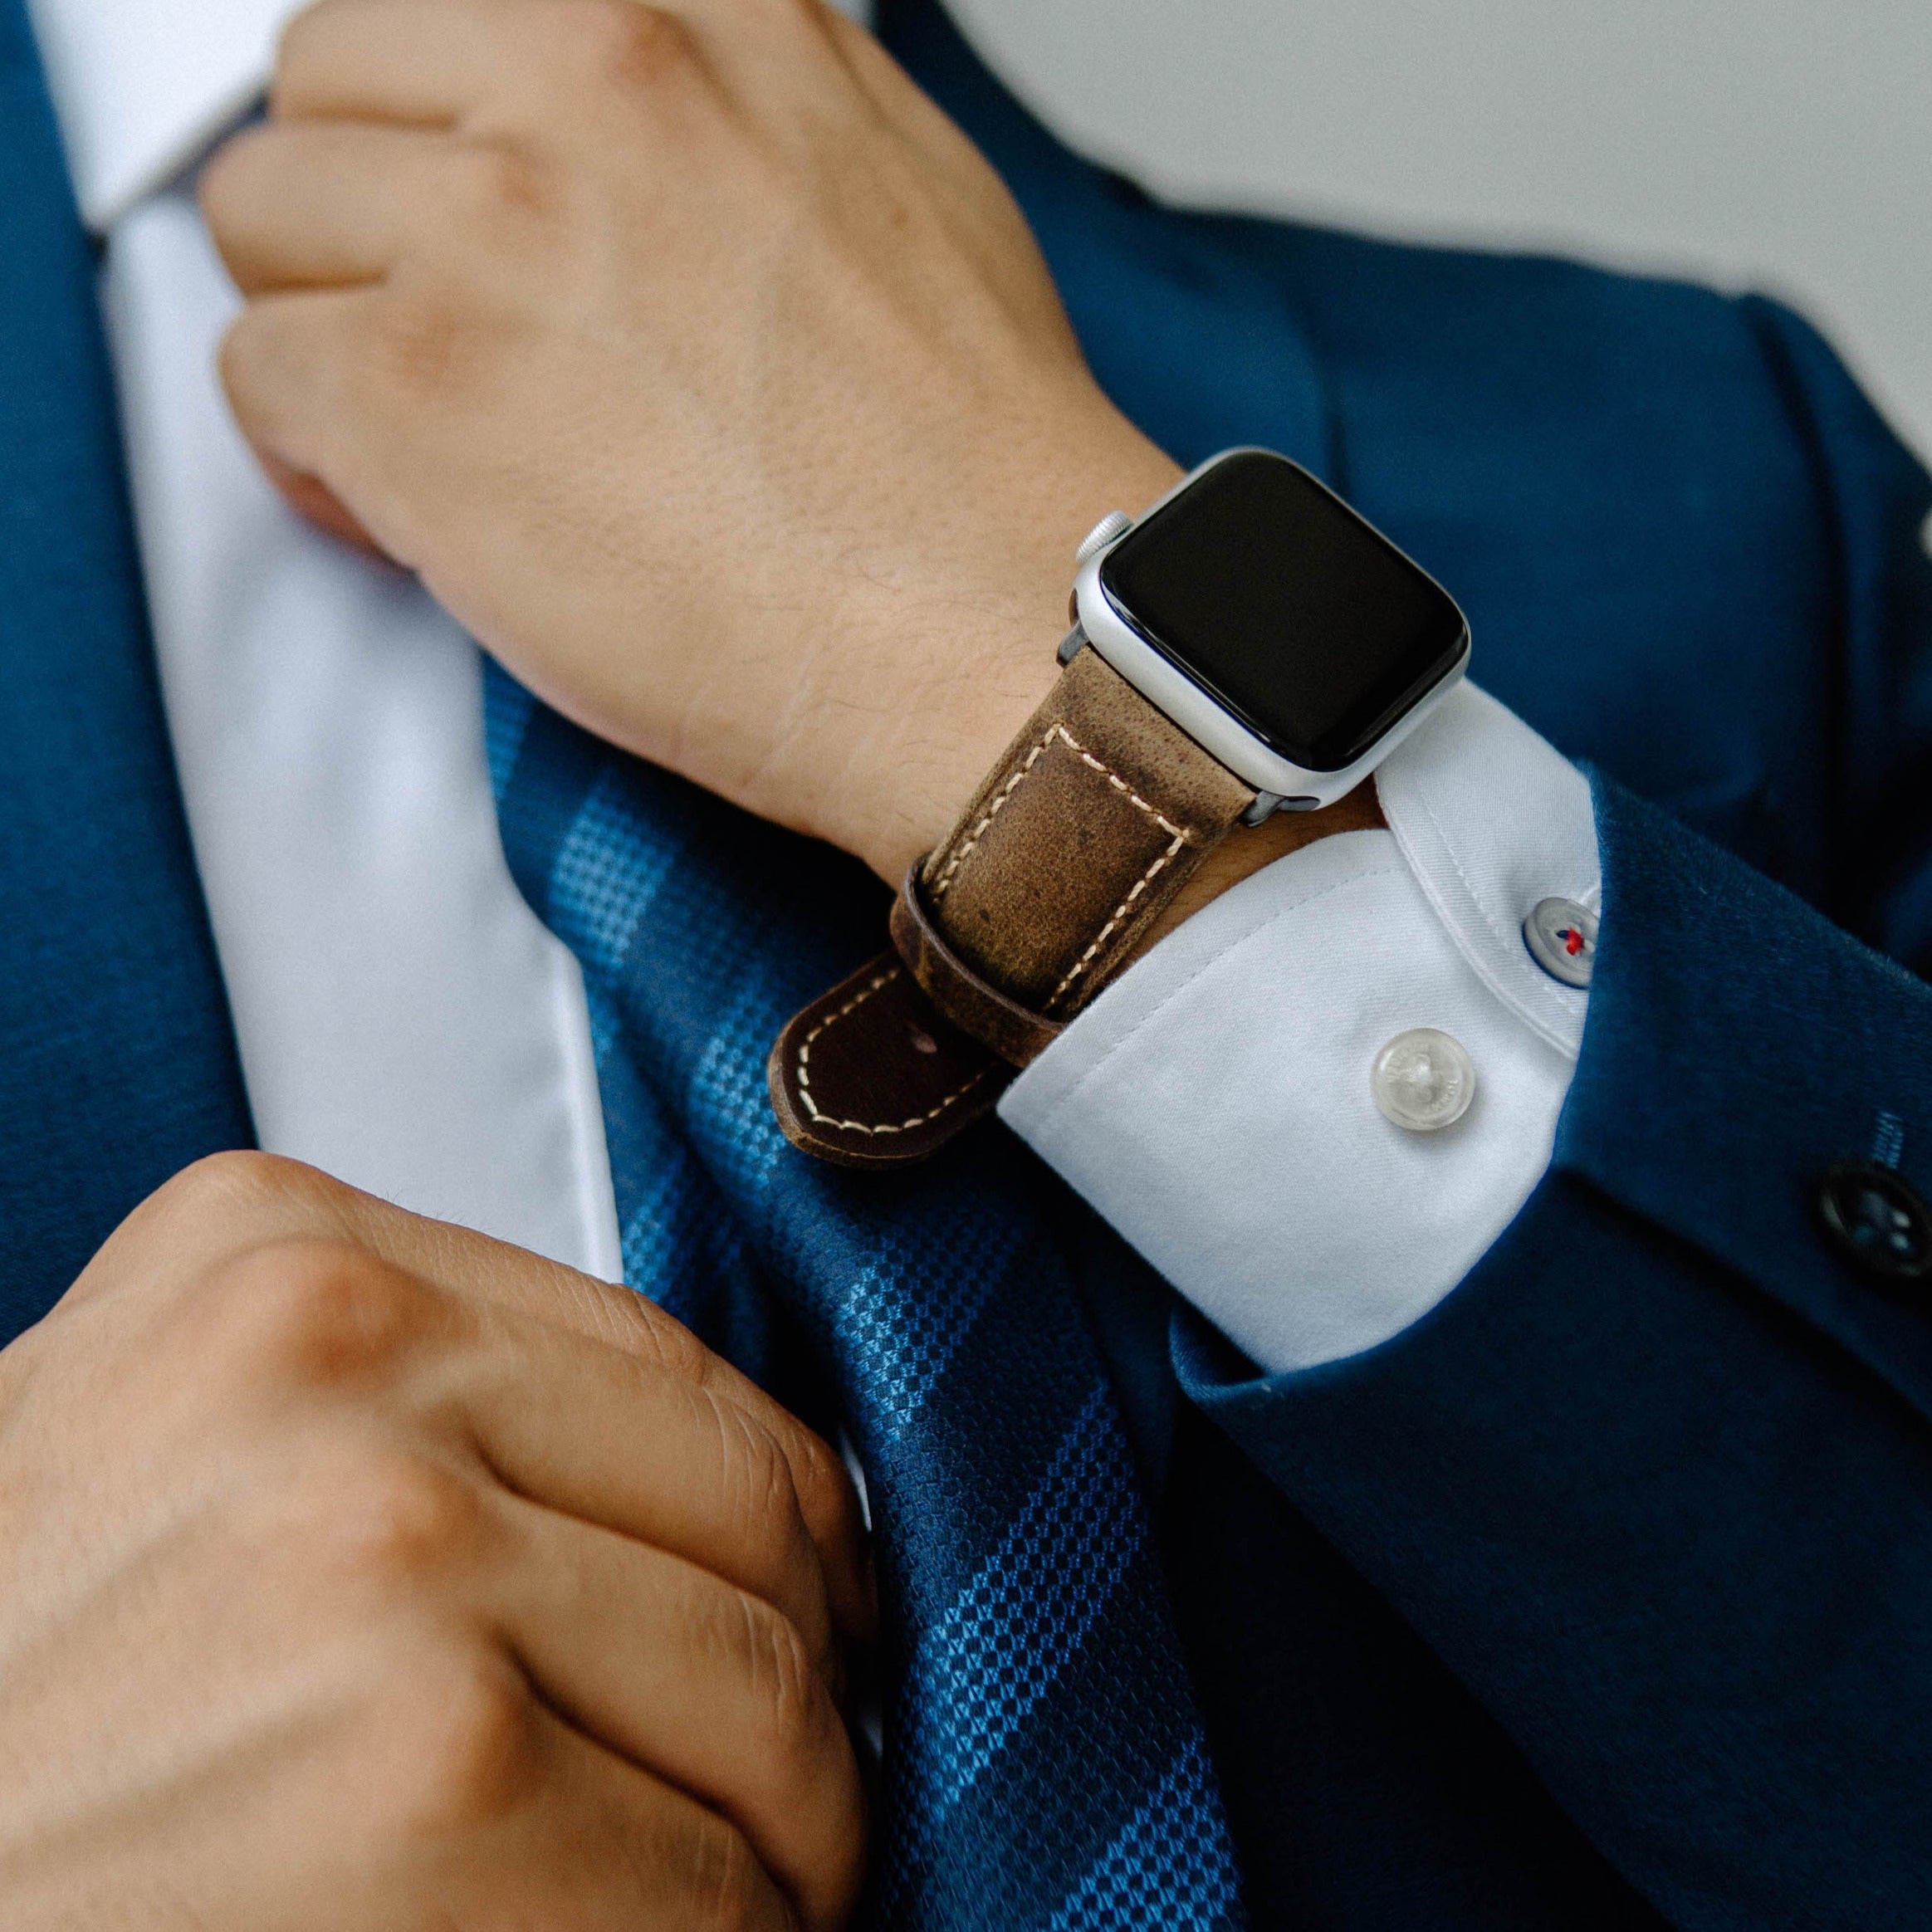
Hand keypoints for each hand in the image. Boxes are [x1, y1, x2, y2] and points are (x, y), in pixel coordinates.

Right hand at [0, 1153, 870, 1929]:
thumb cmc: (19, 1714)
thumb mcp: (173, 1465)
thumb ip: (410, 1409)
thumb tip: (726, 1498)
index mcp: (277, 1253)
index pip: (667, 1365)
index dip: (775, 1514)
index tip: (811, 1608)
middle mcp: (334, 1359)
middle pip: (750, 1508)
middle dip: (812, 1668)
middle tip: (813, 1779)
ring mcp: (386, 1555)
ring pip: (762, 1696)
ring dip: (792, 1827)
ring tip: (757, 1887)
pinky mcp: (430, 1782)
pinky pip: (705, 1880)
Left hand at [200, 0, 1181, 887]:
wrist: (999, 628)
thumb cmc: (972, 468)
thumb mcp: (900, 187)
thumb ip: (742, 122)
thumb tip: (651, 144)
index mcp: (705, 25)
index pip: (456, 9)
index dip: (444, 132)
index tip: (462, 220)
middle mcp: (586, 84)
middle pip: (328, 80)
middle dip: (357, 216)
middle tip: (432, 336)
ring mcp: (491, 231)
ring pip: (260, 217)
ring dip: (322, 330)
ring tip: (429, 440)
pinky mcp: (419, 391)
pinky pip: (257, 376)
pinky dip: (312, 458)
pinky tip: (417, 520)